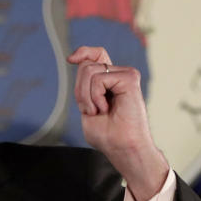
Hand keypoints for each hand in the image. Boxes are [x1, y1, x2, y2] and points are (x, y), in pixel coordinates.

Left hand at [68, 46, 168, 200]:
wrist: (122, 148)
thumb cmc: (107, 135)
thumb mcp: (87, 106)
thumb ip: (83, 85)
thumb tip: (76, 60)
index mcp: (110, 81)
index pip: (96, 55)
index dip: (83, 52)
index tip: (70, 59)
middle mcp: (119, 75)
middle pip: (86, 65)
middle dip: (80, 90)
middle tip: (91, 110)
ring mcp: (126, 75)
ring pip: (89, 71)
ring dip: (86, 96)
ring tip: (99, 111)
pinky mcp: (130, 78)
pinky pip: (99, 79)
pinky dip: (95, 97)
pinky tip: (106, 109)